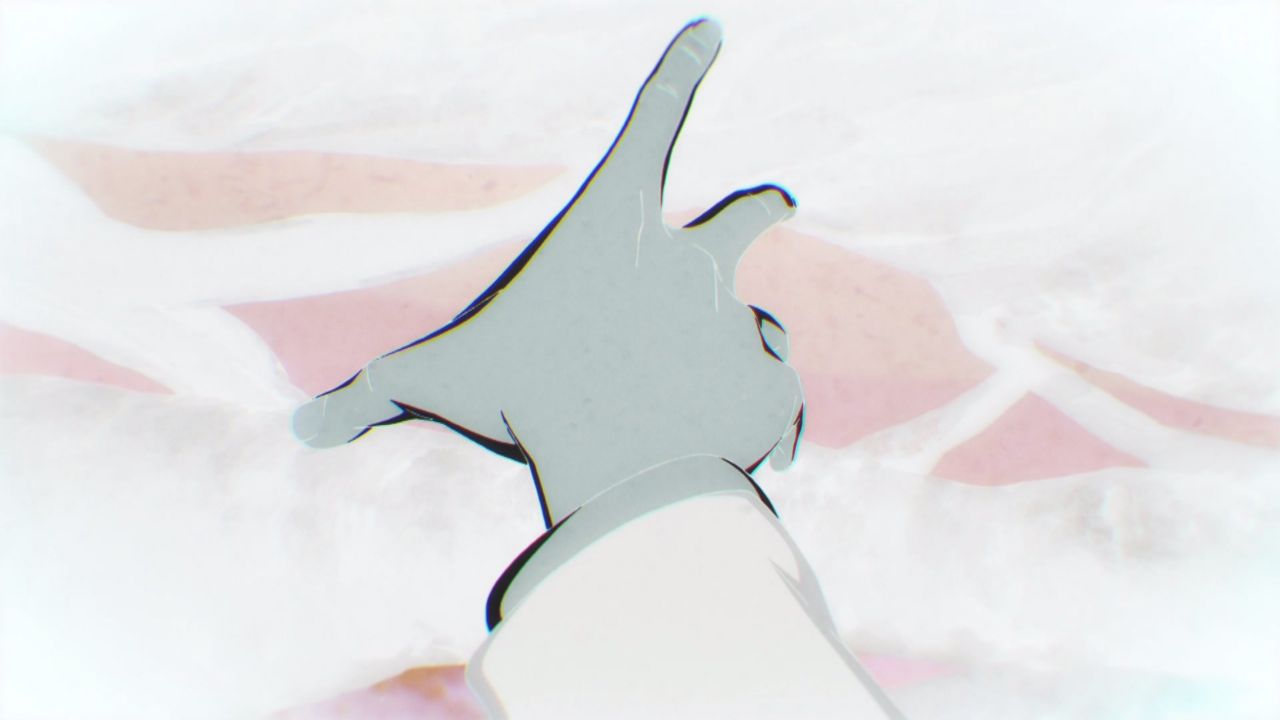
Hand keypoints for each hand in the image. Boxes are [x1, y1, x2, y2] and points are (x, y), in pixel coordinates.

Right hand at [293, 19, 803, 526]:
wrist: (626, 470)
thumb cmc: (524, 404)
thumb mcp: (433, 385)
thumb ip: (369, 396)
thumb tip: (300, 431)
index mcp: (617, 228)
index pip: (653, 118)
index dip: (683, 67)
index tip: (714, 27)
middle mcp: (695, 260)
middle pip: (750, 210)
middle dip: (764, 205)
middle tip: (778, 200)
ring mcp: (744, 319)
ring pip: (759, 324)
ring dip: (736, 347)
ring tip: (695, 400)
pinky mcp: (772, 383)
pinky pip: (776, 399)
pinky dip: (759, 421)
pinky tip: (734, 451)